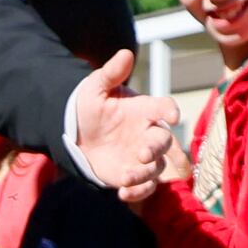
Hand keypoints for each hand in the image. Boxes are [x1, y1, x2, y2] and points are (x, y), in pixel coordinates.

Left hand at [68, 49, 184, 196]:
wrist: (75, 134)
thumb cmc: (89, 108)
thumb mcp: (95, 88)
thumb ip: (111, 73)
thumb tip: (125, 53)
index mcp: (144, 110)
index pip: (164, 107)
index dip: (171, 111)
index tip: (173, 117)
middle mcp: (147, 133)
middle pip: (164, 142)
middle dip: (157, 148)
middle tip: (142, 154)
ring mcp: (142, 156)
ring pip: (157, 167)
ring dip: (145, 173)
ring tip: (127, 176)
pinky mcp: (132, 175)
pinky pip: (144, 187)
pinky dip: (138, 192)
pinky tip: (122, 194)